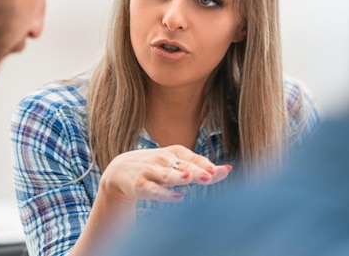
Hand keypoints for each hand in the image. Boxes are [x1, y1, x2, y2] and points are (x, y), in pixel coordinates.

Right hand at [99, 145, 231, 203]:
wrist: (120, 171)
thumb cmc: (157, 168)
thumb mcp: (178, 165)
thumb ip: (202, 169)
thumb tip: (229, 169)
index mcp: (174, 152)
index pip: (193, 158)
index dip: (206, 165)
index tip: (220, 171)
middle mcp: (163, 159)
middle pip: (182, 166)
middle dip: (196, 171)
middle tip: (210, 176)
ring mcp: (150, 171)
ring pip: (166, 175)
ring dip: (176, 176)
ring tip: (188, 178)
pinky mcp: (139, 184)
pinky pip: (152, 190)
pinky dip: (164, 194)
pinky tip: (177, 197)